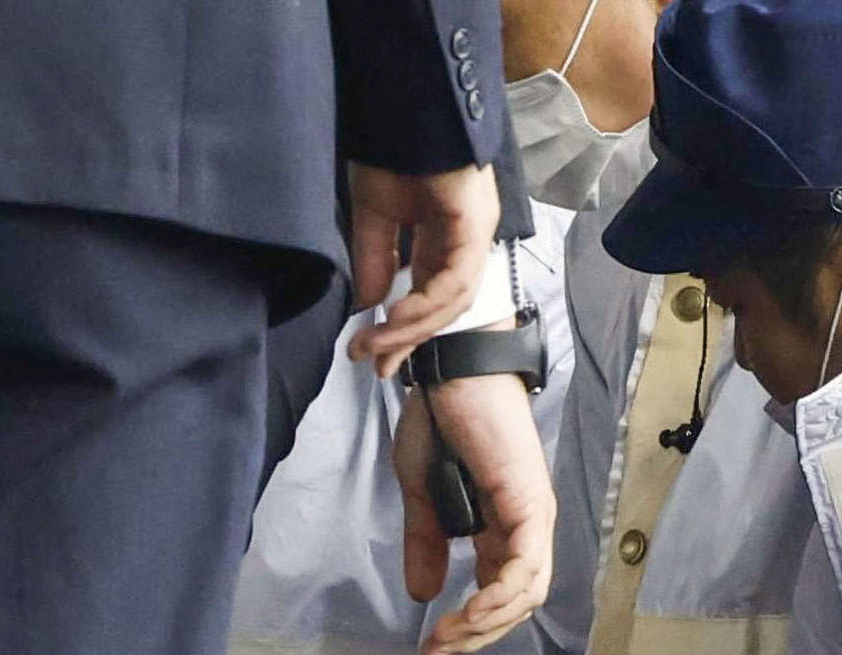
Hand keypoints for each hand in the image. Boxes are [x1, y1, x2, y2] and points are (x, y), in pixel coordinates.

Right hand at [347, 161, 501, 374]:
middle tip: (374, 365)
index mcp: (444, 235)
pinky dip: (427, 304)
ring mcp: (474, 233)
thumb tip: (367, 305)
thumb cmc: (392, 146)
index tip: (371, 354)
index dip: (401, 330)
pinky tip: (397, 316)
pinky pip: (454, 279)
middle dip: (407, 340)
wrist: (407, 103)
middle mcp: (465, 239)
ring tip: (379, 343)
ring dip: (413, 329)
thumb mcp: (373, 213)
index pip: (428, 296)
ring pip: (451, 301)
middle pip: (443, 308)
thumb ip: (374, 260)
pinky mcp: (474, 225)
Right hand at [396, 373, 554, 654]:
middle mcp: (526, 526)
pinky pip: (525, 566)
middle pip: (518, 604)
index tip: (432, 648)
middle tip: (437, 652)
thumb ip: (427, 544)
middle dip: (477, 636)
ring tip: (447, 638)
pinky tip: (470, 612)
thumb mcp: (422, 494)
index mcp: (503, 527)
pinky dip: (500, 596)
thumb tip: (424, 595)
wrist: (450, 371)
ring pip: (526, 593)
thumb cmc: (439, 420)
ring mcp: (533, 515)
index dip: (471, 628)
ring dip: (486, 625)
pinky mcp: (529, 502)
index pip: (501, 594)